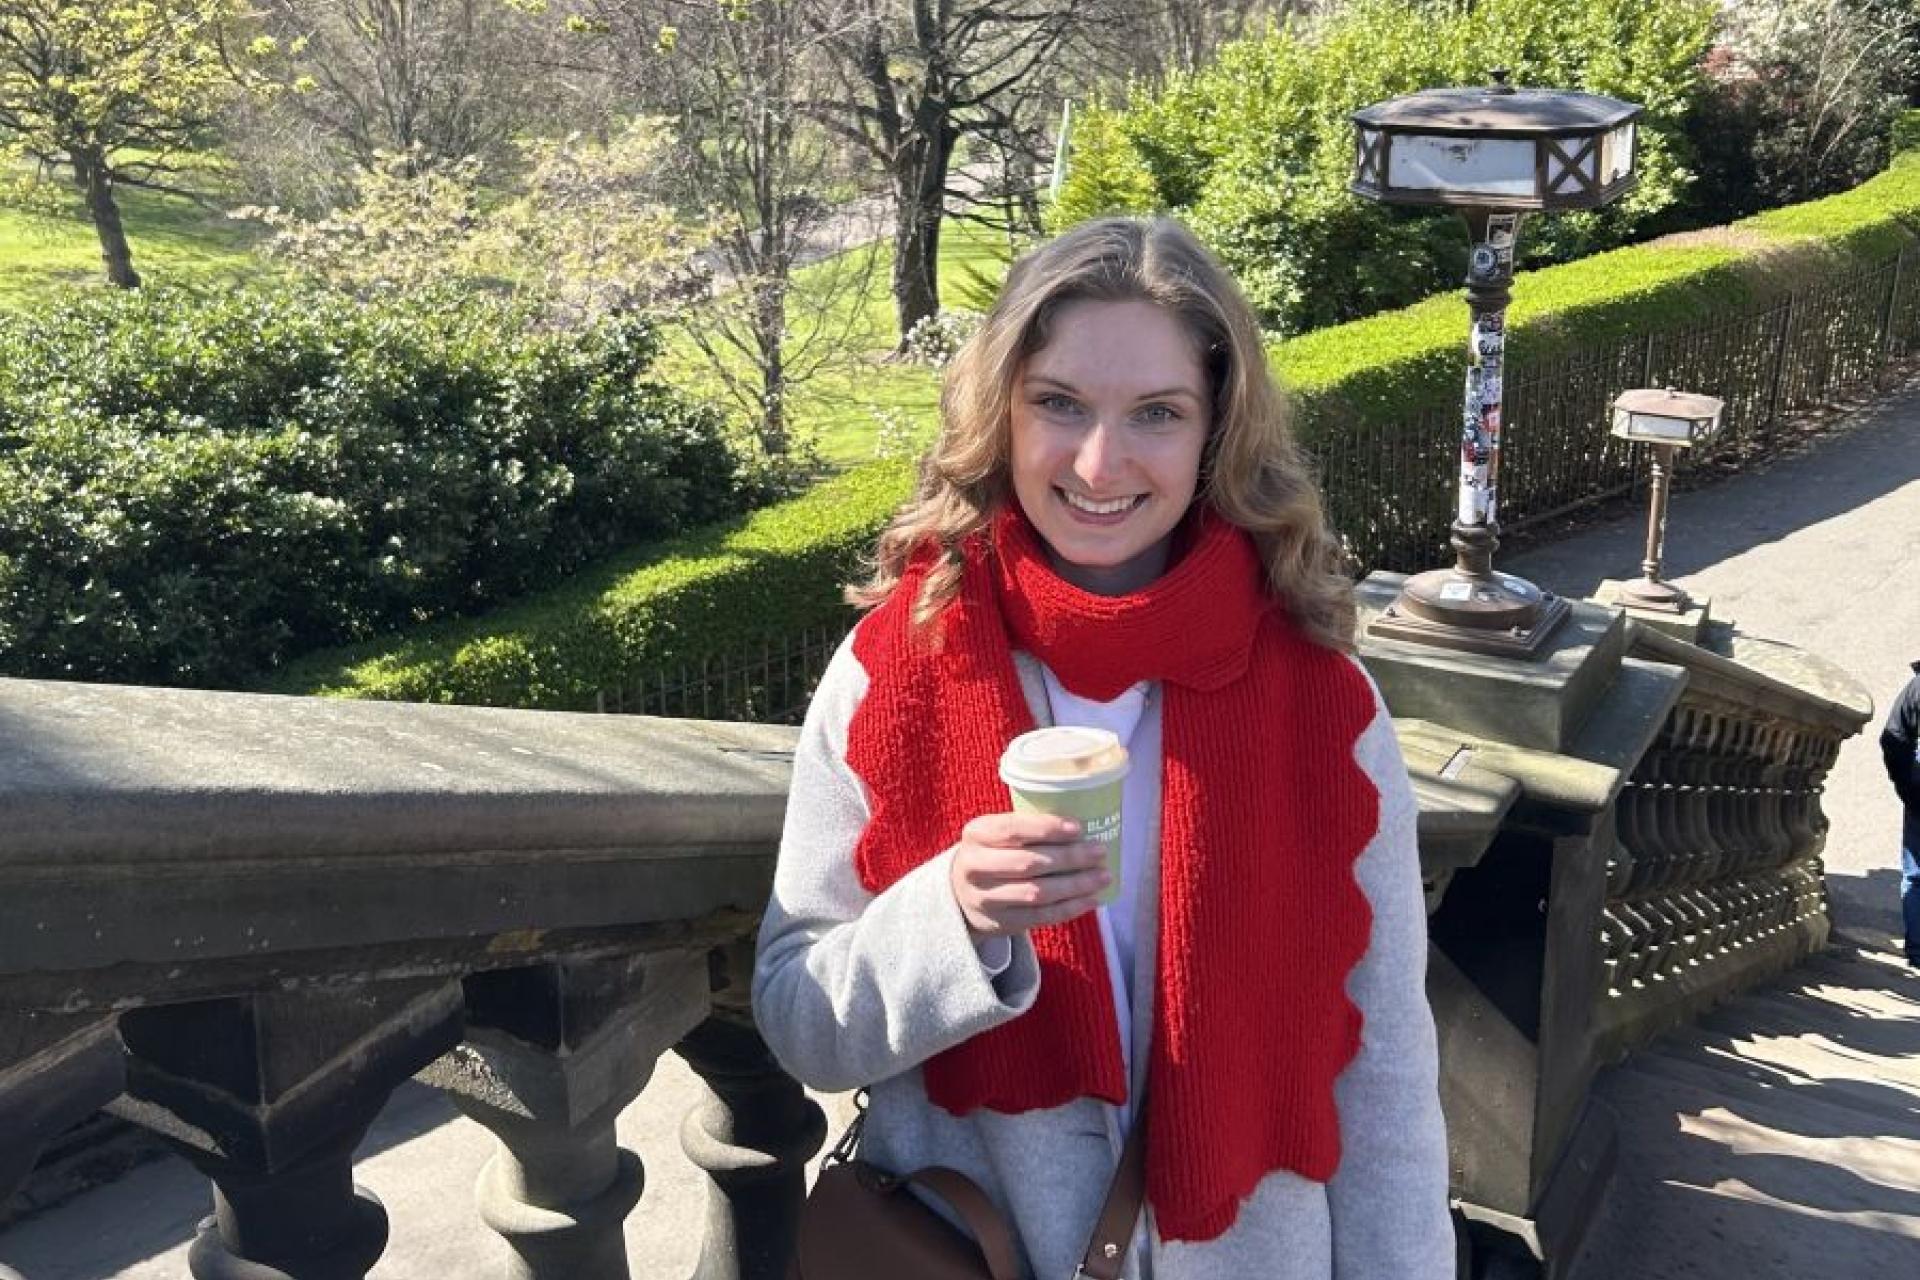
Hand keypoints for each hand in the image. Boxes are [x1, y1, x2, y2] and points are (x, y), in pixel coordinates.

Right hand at [949, 812, 1111, 937]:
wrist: (961, 894)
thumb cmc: (993, 854)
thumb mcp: (997, 834)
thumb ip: (1028, 828)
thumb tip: (1083, 827)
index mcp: (976, 834)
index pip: (1013, 829)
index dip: (1047, 829)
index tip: (1078, 829)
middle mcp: (975, 866)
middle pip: (1028, 863)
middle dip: (1069, 858)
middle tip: (1099, 852)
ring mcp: (986, 898)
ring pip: (1037, 893)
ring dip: (1075, 885)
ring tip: (1102, 876)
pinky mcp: (1000, 922)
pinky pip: (1041, 916)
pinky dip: (1070, 907)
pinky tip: (1091, 898)